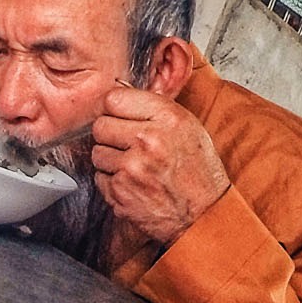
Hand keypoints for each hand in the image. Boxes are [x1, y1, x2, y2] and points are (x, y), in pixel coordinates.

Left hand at [88, 87, 228, 245]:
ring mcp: (132, 168)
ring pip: (97, 152)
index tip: (121, 117)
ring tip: (134, 166)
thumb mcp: (187, 127)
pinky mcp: (120, 192)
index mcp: (167, 118)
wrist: (204, 215)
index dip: (115, 109)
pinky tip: (133, 184)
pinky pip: (99, 178)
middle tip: (127, 144)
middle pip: (100, 125)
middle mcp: (148, 140)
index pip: (114, 98)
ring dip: (110, 159)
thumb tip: (118, 87)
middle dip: (110, 134)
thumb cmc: (197, 170)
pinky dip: (112, 181)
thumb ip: (153, 106)